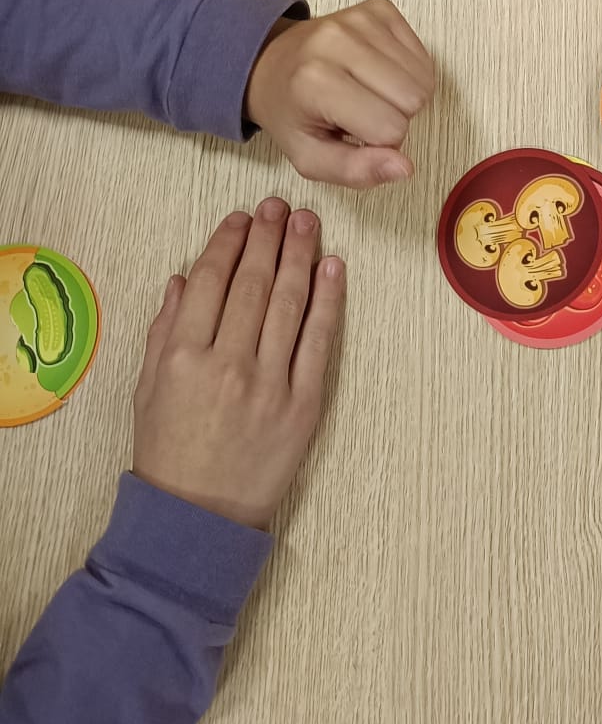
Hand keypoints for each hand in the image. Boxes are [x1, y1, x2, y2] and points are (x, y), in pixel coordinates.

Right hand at [132, 198, 344, 530]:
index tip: (240, 218)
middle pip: (253, 284)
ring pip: (289, 302)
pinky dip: (328, 300)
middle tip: (278, 207)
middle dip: (267, 237)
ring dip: (300, 255)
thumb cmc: (169, 450)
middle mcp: (227, 364)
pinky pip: (320, 340)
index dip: (228, 243)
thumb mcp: (147, 389)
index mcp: (182, 358)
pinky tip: (332, 268)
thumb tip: (182, 277)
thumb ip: (164, 330)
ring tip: (306, 222)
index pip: (210, 282)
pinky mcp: (305, 403)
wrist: (199, 516)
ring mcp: (270, 383)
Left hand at [245, 0, 434, 187]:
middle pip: (413, 99)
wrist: (271, 64)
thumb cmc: (292, 112)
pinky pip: (422, 54)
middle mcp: (337, 42)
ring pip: (423, 77)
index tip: (355, 133)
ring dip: (404, 95)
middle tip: (364, 114)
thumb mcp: (311, 157)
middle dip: (396, 117)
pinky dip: (408, 72)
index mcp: (315, 83)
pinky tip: (379, 75)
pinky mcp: (378, 9)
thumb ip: (356, 171)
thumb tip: (405, 168)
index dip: (381, 143)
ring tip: (370, 94)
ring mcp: (360, 20)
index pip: (390, 128)